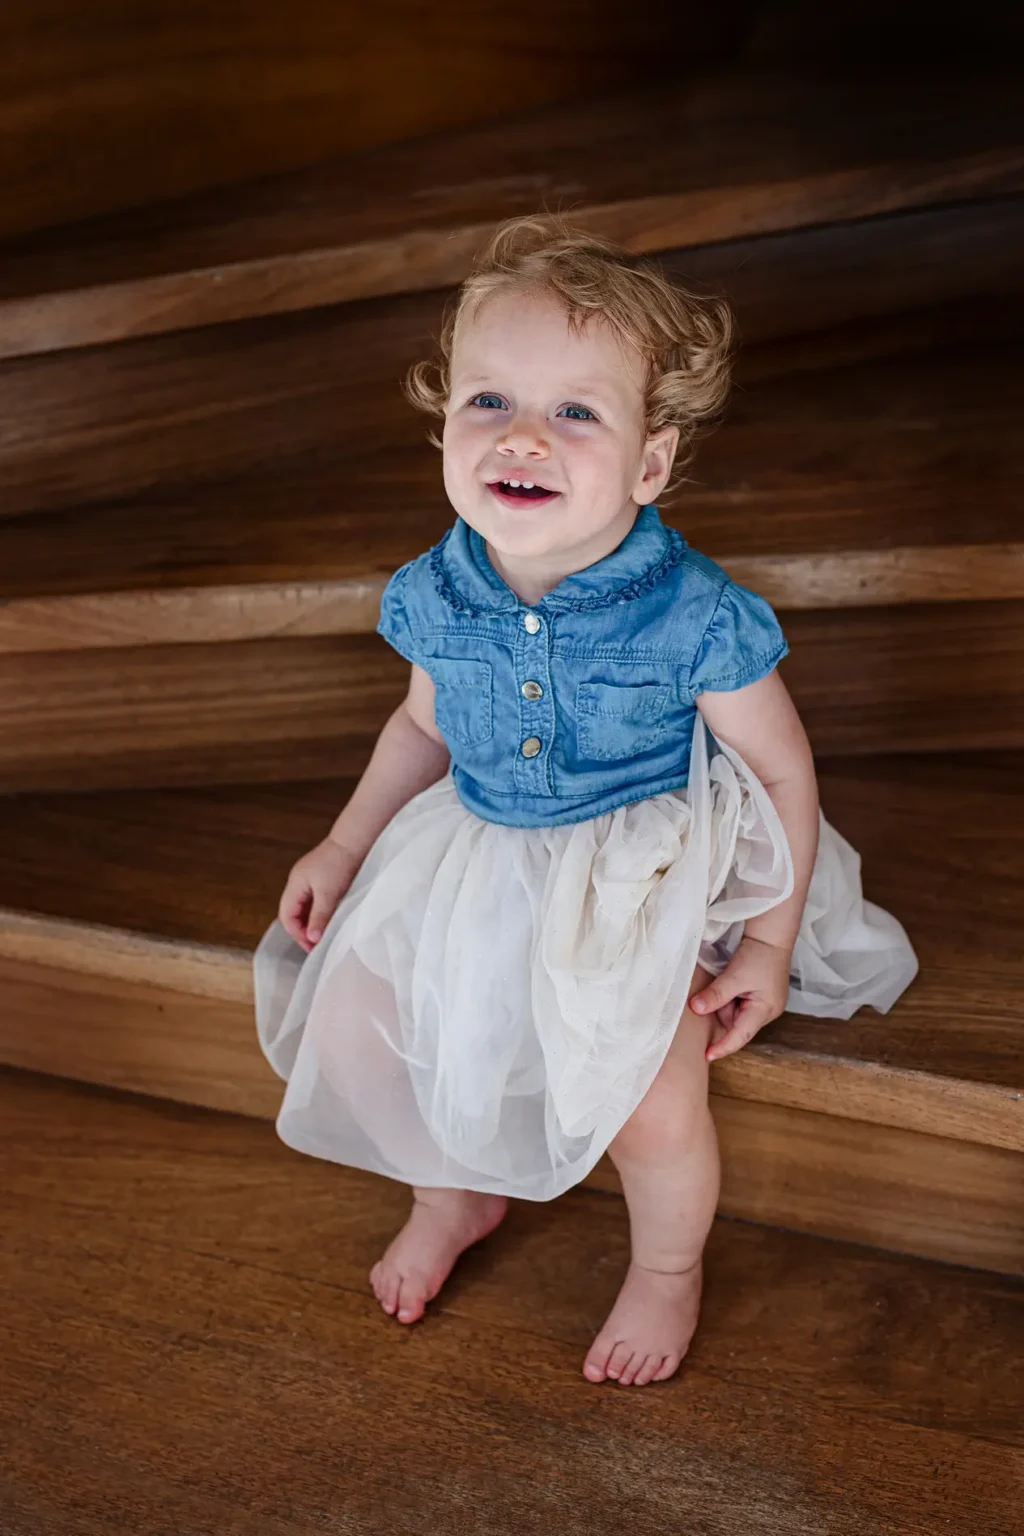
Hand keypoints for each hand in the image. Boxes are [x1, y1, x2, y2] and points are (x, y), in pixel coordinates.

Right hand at [278, 836, 363, 953]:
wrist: (356, 840)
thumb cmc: (340, 864)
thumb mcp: (329, 894)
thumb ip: (319, 917)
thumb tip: (312, 939)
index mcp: (295, 884)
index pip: (286, 916)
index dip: (297, 933)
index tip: (312, 946)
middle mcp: (298, 882)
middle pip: (294, 913)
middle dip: (304, 930)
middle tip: (318, 945)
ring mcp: (310, 880)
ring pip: (305, 908)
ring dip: (313, 922)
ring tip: (325, 936)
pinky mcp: (322, 879)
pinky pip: (316, 901)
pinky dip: (320, 913)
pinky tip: (330, 920)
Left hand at [690, 935, 790, 1062]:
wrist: (771, 935)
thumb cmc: (758, 955)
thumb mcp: (734, 976)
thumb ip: (715, 995)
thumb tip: (695, 1009)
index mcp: (765, 1010)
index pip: (740, 1036)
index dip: (723, 1047)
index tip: (707, 1056)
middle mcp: (768, 1011)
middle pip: (737, 1025)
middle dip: (722, 1013)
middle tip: (713, 996)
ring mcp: (765, 1003)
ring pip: (736, 1014)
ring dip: (725, 1004)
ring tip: (724, 983)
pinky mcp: (760, 995)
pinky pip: (739, 1005)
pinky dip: (729, 998)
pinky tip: (727, 985)